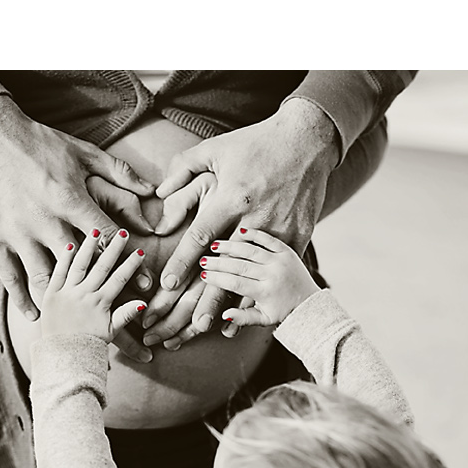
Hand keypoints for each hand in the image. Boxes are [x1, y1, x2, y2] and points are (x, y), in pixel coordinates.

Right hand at [0, 96, 155, 320]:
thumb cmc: (40, 142)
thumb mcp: (83, 152)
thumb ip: (119, 172)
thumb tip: (151, 190)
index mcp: (71, 200)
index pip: (107, 240)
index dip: (128, 264)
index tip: (143, 284)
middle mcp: (46, 221)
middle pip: (80, 267)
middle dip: (101, 291)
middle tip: (118, 312)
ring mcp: (18, 233)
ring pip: (45, 279)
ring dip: (63, 301)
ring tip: (78, 317)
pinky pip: (10, 278)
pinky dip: (23, 300)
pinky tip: (35, 315)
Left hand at [38, 230, 149, 342]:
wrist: (62, 354)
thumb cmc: (88, 344)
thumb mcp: (110, 331)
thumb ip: (125, 314)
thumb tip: (143, 302)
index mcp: (100, 303)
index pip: (119, 279)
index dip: (131, 265)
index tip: (140, 251)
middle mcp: (84, 295)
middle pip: (102, 266)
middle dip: (114, 248)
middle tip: (123, 233)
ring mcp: (66, 293)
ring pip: (79, 265)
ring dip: (89, 246)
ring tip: (97, 230)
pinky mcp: (51, 294)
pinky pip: (58, 273)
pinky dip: (65, 259)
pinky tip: (71, 245)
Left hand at [145, 99, 338, 348]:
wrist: (309, 139)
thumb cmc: (256, 143)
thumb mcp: (215, 148)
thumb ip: (183, 169)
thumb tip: (159, 195)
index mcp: (232, 197)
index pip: (200, 236)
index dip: (181, 262)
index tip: (165, 286)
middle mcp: (254, 217)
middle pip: (224, 266)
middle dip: (203, 297)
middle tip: (185, 323)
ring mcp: (279, 228)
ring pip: (249, 274)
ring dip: (228, 303)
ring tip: (207, 328)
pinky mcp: (298, 233)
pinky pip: (275, 271)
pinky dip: (261, 293)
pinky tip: (245, 315)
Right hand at [200, 228, 318, 329]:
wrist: (309, 302)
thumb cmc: (282, 312)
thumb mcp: (263, 319)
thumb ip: (243, 318)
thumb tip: (223, 315)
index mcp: (266, 292)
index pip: (236, 284)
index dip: (218, 279)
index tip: (203, 275)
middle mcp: (273, 274)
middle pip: (240, 266)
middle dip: (219, 263)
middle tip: (202, 260)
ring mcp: (280, 261)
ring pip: (251, 250)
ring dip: (231, 246)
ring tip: (214, 245)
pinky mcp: (287, 251)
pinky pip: (268, 239)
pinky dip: (254, 234)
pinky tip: (239, 231)